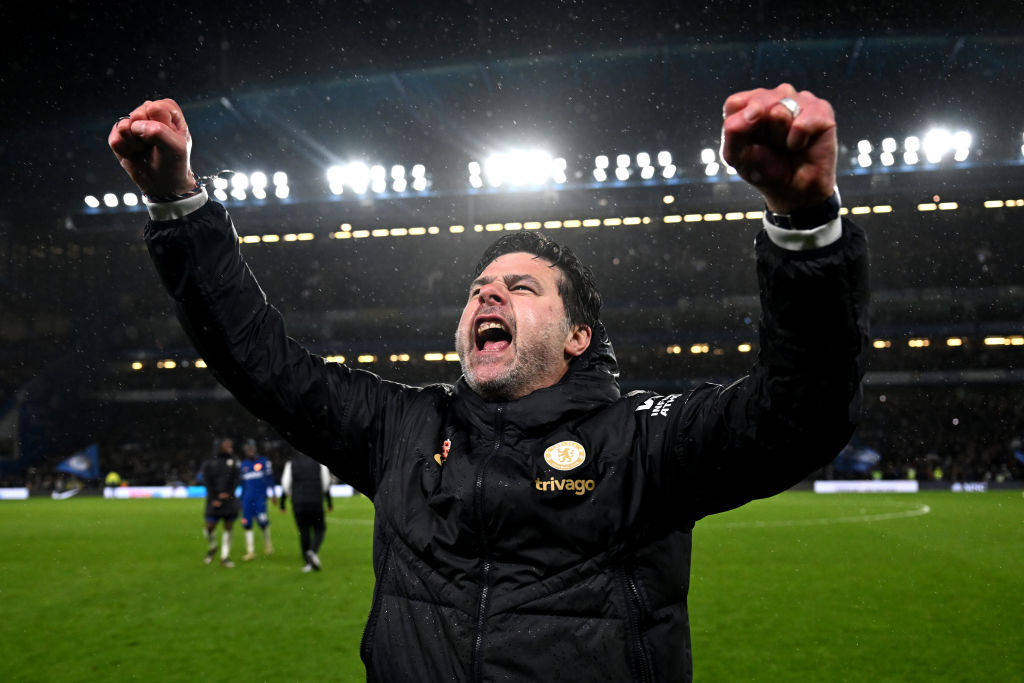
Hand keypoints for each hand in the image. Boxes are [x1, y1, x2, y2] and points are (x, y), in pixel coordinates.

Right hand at [108, 98, 194, 197]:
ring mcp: (132, 123)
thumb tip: (135, 125)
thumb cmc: (174, 162)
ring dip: (134, 144)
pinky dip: (125, 152)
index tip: (168, 139)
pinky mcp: (118, 135)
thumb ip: (159, 132)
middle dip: (145, 136)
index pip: (155, 108)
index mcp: (167, 109)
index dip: (160, 127)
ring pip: (123, 127)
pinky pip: (114, 140)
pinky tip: (134, 154)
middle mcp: (148, 112)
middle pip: (136, 115)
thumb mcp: (177, 148)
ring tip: (144, 150)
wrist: (163, 183)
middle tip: (155, 147)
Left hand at [720, 84, 836, 213]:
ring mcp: (800, 99)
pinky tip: (800, 145)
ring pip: (779, 112)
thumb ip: (734, 131)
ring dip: (779, 137)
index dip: (739, 129)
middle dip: (760, 133)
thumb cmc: (766, 168)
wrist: (796, 190)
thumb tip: (753, 111)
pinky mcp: (821, 109)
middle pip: (757, 104)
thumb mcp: (738, 156)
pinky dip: (797, 142)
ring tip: (786, 144)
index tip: (750, 144)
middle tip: (772, 146)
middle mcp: (776, 95)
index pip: (735, 103)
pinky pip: (800, 124)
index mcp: (752, 103)